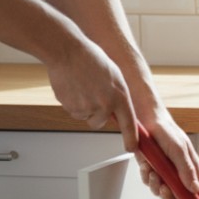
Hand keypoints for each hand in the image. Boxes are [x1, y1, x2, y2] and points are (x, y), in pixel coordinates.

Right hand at [45, 35, 137, 151]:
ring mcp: (86, 108)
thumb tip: (116, 111)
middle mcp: (104, 106)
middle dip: (96, 113)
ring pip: (85, 116)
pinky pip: (72, 110)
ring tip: (81, 85)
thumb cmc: (90, 58)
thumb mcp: (115, 76)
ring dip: (83, 106)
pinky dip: (72, 101)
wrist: (66, 51)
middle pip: (100, 122)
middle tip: (91, 93)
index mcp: (119, 97)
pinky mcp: (70, 107)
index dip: (130, 138)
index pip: (129, 124)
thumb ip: (118, 96)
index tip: (132, 148)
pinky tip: (72, 86)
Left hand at [135, 110, 198, 198]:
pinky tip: (146, 164)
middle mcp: (180, 173)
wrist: (145, 119)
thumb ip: (186, 170)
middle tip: (163, 186)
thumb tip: (195, 189)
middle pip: (177, 196)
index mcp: (191, 169)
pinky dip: (145, 176)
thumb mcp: (179, 150)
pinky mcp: (153, 169)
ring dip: (154, 183)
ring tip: (152, 170)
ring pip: (161, 190)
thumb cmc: (166, 130)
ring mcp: (166, 172)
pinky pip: (148, 181)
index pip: (198, 194)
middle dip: (168, 194)